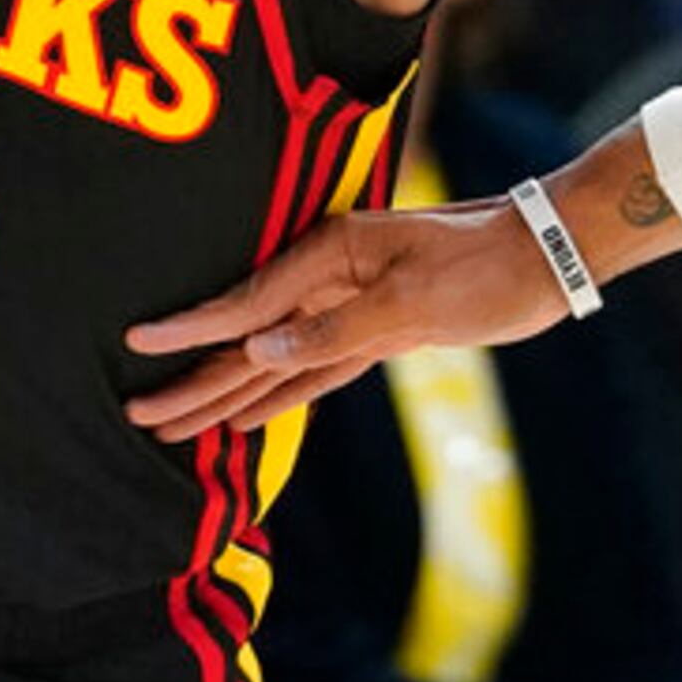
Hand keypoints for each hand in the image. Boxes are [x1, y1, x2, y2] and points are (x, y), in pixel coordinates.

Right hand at [122, 197, 560, 443]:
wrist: (543, 257)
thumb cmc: (484, 267)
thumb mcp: (411, 301)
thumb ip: (331, 332)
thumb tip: (256, 355)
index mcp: (328, 256)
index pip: (243, 306)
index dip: (189, 331)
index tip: (137, 347)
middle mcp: (327, 281)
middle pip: (245, 341)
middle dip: (192, 380)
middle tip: (138, 416)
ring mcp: (347, 308)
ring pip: (271, 363)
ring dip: (223, 395)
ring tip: (172, 426)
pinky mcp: (371, 333)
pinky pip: (310, 371)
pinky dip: (276, 396)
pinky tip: (242, 417)